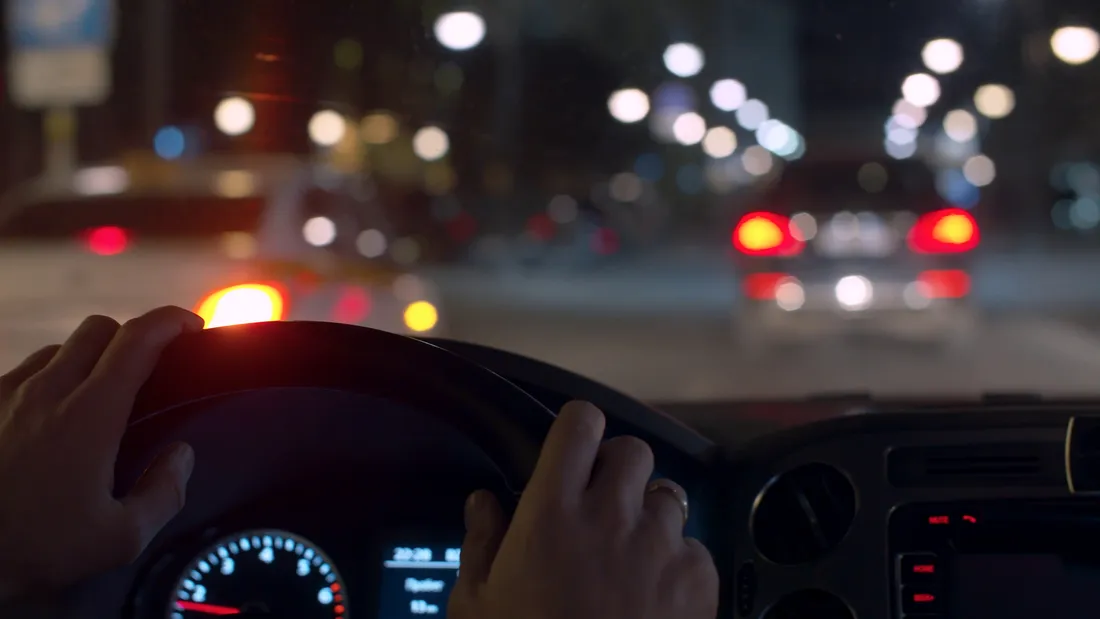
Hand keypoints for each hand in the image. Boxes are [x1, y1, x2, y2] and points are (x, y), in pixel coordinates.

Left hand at [0, 307, 204, 599]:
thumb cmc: (34, 551)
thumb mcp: (120, 539)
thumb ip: (164, 492)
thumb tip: (181, 455)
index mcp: (90, 414)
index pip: (138, 339)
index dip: (171, 321)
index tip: (192, 328)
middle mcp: (46, 391)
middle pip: (99, 329)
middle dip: (133, 338)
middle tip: (151, 370)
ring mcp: (5, 394)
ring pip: (59, 350)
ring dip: (88, 360)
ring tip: (98, 399)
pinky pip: (22, 373)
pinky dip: (48, 380)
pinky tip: (49, 419)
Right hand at [449, 401, 717, 618]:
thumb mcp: (477, 605)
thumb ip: (482, 542)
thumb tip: (483, 503)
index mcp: (552, 513)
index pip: (580, 424)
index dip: (578, 430)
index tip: (573, 448)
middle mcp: (611, 518)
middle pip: (632, 450)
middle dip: (618, 470)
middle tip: (602, 505)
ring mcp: (659, 548)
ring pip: (668, 496)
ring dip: (650, 516)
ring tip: (631, 556)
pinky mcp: (697, 582)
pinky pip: (695, 548)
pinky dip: (679, 563)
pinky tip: (656, 595)